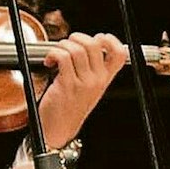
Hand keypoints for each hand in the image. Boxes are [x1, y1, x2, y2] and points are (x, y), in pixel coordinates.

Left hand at [36, 32, 128, 148]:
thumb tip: (86, 45)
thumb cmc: (70, 108)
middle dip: (77, 38)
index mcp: (105, 80)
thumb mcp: (89, 89)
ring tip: (55, 54)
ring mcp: (83, 83)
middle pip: (94, 44)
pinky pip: (62, 57)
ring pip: (76, 49)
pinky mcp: (66, 85)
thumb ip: (92, 69)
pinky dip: (53, 54)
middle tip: (68, 44)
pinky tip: (49, 61)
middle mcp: (97, 80)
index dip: (111, 40)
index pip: (120, 54)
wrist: (58, 130)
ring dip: (62, 46)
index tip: (98, 38)